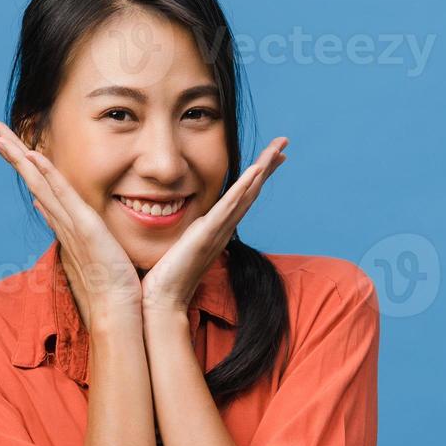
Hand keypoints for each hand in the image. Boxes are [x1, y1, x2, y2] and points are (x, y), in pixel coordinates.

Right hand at [0, 120, 141, 324]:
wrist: (119, 311)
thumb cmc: (116, 287)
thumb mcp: (101, 252)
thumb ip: (86, 234)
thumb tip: (72, 222)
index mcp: (67, 225)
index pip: (41, 188)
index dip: (23, 165)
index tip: (7, 145)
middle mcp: (62, 222)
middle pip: (31, 179)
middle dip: (12, 153)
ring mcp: (71, 224)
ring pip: (39, 182)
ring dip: (19, 156)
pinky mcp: (85, 229)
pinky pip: (63, 195)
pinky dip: (47, 175)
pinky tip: (33, 155)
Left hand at [140, 136, 288, 314]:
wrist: (162, 302)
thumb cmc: (164, 278)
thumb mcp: (177, 244)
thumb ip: (183, 232)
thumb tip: (172, 217)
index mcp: (215, 229)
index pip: (240, 197)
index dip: (256, 175)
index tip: (270, 157)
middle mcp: (222, 229)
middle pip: (251, 191)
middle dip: (268, 165)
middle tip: (284, 143)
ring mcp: (217, 231)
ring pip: (246, 194)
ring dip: (263, 169)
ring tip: (278, 149)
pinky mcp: (207, 235)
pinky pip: (229, 207)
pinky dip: (243, 188)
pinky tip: (255, 171)